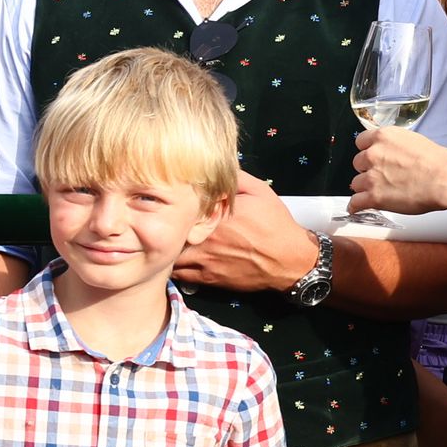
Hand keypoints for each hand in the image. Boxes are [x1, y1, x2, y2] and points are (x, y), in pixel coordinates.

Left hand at [177, 176, 326, 294]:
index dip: (171, 204)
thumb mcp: (259, 191)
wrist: (289, 261)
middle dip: (163, 225)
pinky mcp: (208, 277)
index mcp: (216, 214)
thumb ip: (235, 179)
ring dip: (166, 247)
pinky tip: (174, 257)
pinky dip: (174, 266)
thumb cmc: (275, 224)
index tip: (165, 200)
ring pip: (171, 254)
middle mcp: (206, 237)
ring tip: (164, 239)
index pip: (181, 206)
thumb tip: (215, 169)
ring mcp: (205, 259)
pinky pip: (180, 273)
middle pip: (171, 231)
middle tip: (158, 220)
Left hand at [352, 128, 446, 218]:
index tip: (372, 158)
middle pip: (358, 163)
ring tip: (379, 192)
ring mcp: (371, 176)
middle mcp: (373, 154)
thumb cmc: (437, 161)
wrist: (445, 178)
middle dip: (367, 169)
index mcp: (383, 137)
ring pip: (356, 183)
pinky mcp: (373, 197)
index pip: (361, 141)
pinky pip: (355, 202)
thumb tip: (392, 156)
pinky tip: (357, 208)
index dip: (367, 151)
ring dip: (365, 188)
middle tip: (382, 176)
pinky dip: (356, 206)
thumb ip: (395, 147)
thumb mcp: (412, 142)